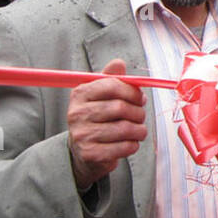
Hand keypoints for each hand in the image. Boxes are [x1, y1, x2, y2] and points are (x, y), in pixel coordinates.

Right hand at [67, 58, 145, 189]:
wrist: (84, 151)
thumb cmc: (97, 119)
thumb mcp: (100, 96)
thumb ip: (111, 79)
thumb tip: (118, 63)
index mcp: (80, 94)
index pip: (112, 86)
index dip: (132, 92)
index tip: (140, 98)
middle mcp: (77, 114)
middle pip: (120, 108)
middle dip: (138, 112)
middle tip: (141, 116)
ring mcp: (82, 135)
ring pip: (125, 128)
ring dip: (139, 130)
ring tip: (139, 130)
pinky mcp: (91, 154)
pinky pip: (124, 147)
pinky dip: (133, 145)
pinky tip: (130, 142)